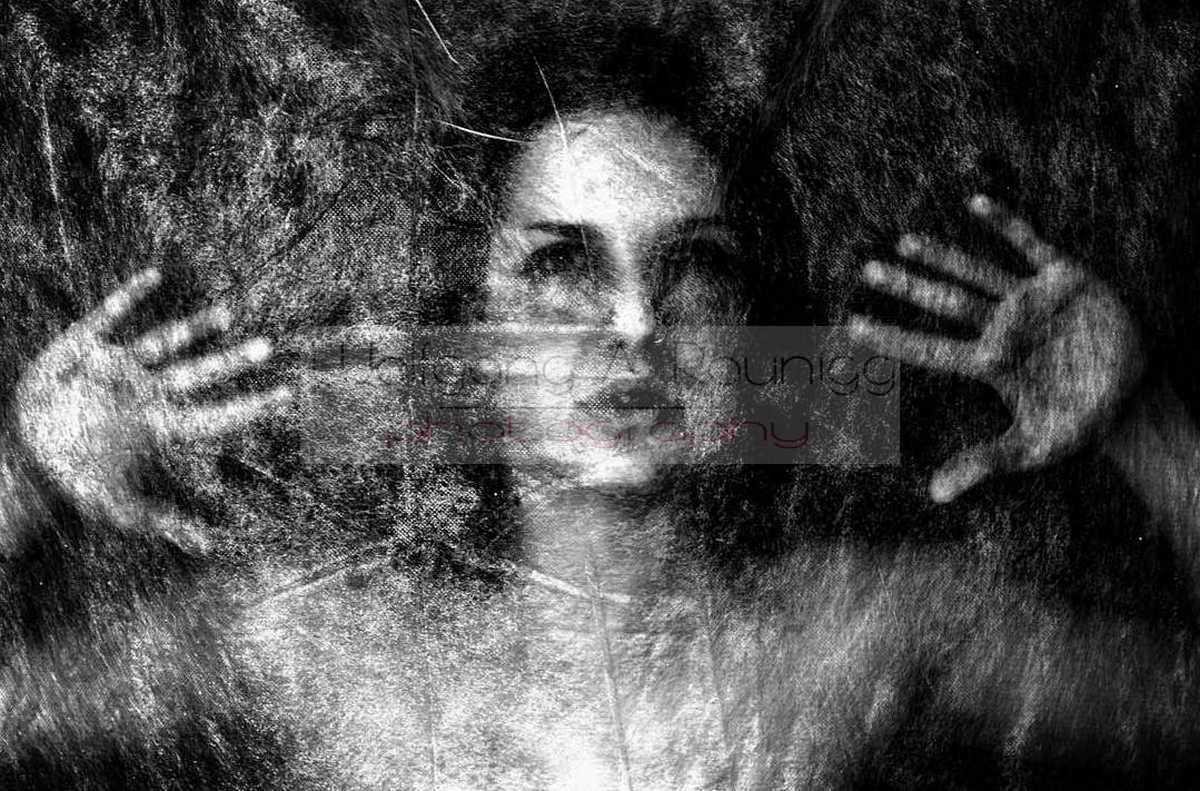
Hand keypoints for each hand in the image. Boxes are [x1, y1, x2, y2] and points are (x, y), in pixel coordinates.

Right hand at [14, 268, 289, 551]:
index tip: (289, 395)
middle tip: (269, 347)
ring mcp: (119, 370)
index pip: (217, 414)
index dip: (252, 406)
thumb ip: (163, 523)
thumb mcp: (120, 509)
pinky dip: (128, 298)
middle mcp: (148, 393)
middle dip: (232, 362)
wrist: (27, 458)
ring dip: (195, 329)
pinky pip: (109, 317)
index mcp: (162, 426)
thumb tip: (210, 548)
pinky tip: (154, 277)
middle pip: (200, 374)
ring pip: (166, 343)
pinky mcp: (84, 349)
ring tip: (229, 313)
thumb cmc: (79, 482)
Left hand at [850, 195, 1144, 502]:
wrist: (1134, 400)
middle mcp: (1001, 326)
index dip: (892, 338)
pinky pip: (1030, 244)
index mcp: (988, 362)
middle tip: (867, 269)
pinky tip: (974, 202)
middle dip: (907, 286)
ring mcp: (1029, 301)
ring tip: (904, 241)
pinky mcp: (1064, 279)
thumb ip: (982, 465)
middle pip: (944, 302)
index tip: (851, 327)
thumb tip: (935, 496)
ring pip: (976, 272)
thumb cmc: (1079, 425)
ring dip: (943, 256)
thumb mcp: (1031, 449)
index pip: (929, 348)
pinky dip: (1006, 224)